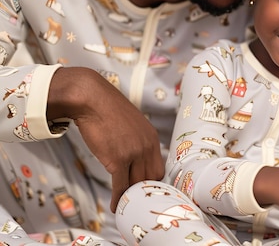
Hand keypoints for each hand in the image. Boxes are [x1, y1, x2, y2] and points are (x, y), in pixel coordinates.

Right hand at [47, 67, 163, 211]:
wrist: (93, 100)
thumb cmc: (108, 111)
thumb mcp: (132, 124)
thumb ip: (137, 140)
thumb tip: (134, 155)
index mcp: (152, 138)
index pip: (159, 167)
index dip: (152, 181)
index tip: (145, 189)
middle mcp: (147, 146)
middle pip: (151, 178)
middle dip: (143, 190)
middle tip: (135, 200)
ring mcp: (134, 153)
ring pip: (137, 183)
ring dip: (131, 196)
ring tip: (126, 205)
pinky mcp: (118, 159)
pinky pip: (121, 185)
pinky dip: (119, 198)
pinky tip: (115, 205)